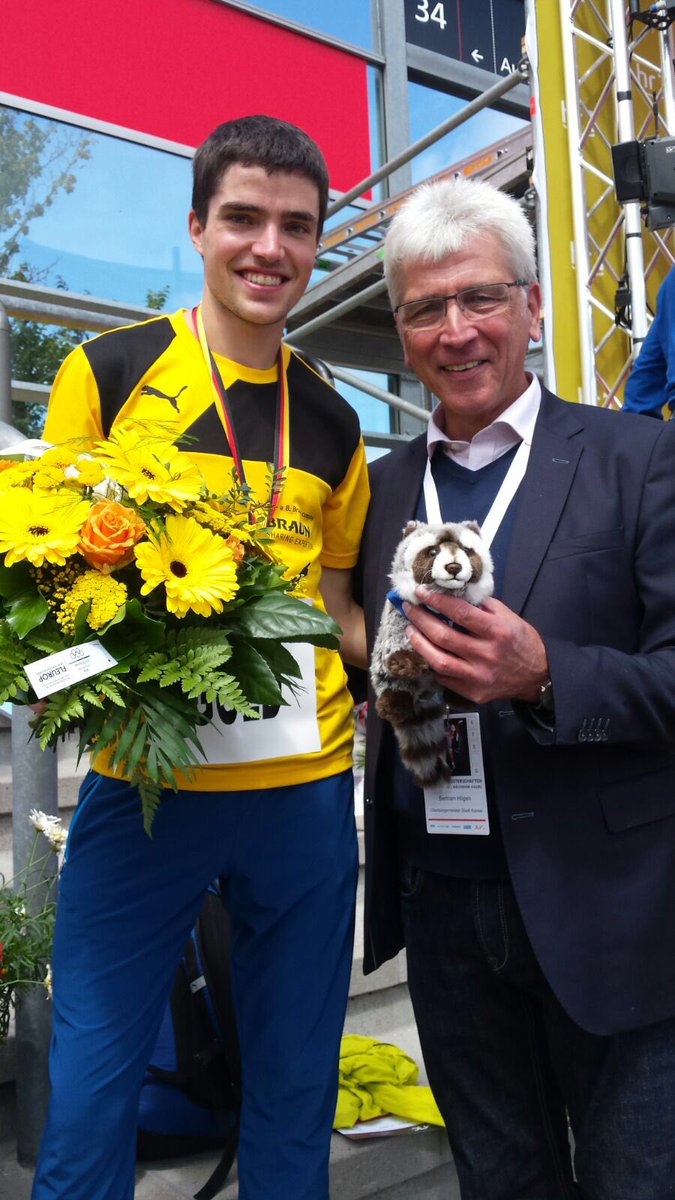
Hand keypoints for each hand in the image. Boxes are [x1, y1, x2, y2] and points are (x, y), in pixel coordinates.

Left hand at [404, 588, 548, 704]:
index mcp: (497, 632)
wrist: (537, 676)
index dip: (437, 601)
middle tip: (409, 609)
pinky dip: (432, 664)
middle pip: (443, 636)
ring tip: (411, 630)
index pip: (460, 612)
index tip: (421, 592)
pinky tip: (426, 652)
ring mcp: (478, 676)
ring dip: (419, 643)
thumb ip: (482, 606)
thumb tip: (454, 594)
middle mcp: (486, 655)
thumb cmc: (521, 642)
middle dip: (421, 619)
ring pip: (438, 660)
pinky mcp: (473, 692)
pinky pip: (444, 678)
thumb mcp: (509, 617)